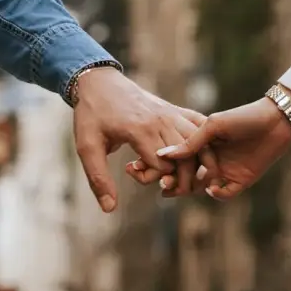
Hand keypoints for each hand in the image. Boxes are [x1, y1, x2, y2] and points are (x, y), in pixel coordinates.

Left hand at [73, 67, 209, 211]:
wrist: (99, 81)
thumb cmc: (91, 115)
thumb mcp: (87, 147)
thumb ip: (99, 179)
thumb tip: (109, 209)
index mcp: (141, 129)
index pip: (165, 165)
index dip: (154, 179)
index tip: (134, 171)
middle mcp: (162, 120)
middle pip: (187, 158)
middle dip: (177, 177)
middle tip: (158, 179)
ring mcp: (172, 113)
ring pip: (199, 144)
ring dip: (193, 164)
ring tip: (173, 171)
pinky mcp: (175, 110)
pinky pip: (200, 126)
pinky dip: (203, 143)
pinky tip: (191, 154)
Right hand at [152, 89, 290, 199]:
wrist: (276, 120)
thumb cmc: (243, 117)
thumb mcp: (213, 126)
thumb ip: (190, 142)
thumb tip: (163, 154)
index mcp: (203, 145)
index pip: (179, 159)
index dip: (165, 166)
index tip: (148, 168)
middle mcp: (212, 159)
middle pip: (187, 176)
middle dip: (173, 183)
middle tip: (161, 186)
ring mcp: (226, 171)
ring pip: (202, 187)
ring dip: (189, 190)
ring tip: (177, 190)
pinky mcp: (241, 181)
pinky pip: (225, 193)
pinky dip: (216, 194)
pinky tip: (209, 187)